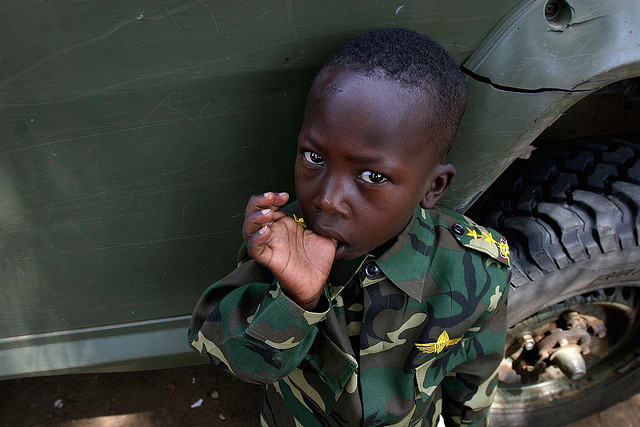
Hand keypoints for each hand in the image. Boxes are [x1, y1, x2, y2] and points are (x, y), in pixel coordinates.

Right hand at [243, 192, 336, 309]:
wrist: (318, 283)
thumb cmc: (318, 260)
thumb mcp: (326, 234)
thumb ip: (328, 221)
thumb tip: (337, 209)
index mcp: (284, 224)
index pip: (268, 204)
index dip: (271, 196)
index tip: (284, 195)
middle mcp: (274, 233)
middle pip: (252, 213)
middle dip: (258, 201)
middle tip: (271, 197)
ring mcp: (270, 245)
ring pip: (248, 229)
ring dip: (255, 217)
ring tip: (268, 213)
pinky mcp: (269, 259)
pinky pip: (255, 249)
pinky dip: (256, 239)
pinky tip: (266, 231)